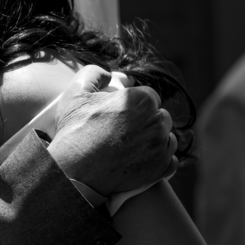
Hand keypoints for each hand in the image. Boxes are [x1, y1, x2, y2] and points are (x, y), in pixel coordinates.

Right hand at [46, 66, 176, 196]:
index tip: (121, 114)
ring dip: (154, 139)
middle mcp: (157, 121)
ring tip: (132, 146)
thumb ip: (93, 73)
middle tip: (124, 131)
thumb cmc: (74, 131)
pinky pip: (170, 159)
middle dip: (146, 121)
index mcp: (141, 99)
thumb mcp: (76, 93)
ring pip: (166, 136)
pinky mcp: (161, 167)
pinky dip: (159, 159)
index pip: (149, 96)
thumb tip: (108, 73)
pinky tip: (142, 160)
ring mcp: (161, 146)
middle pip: (159, 115)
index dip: (134, 104)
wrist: (75, 171)